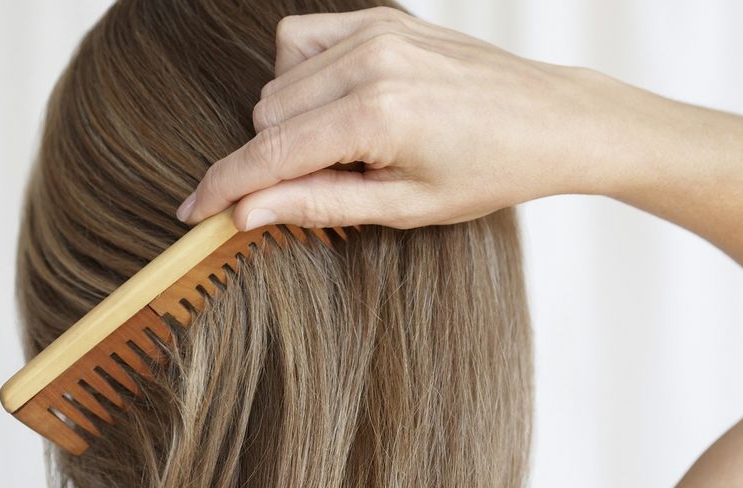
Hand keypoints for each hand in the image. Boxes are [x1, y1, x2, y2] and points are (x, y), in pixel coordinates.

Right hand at [176, 6, 616, 230]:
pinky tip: (340, 103)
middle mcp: (369, 60)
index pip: (270, 153)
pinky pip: (301, 41)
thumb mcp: (404, 207)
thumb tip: (247, 212)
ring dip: (292, 120)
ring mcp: (375, 30)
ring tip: (350, 145)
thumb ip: (318, 205)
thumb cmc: (488, 172)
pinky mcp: (382, 16)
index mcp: (377, 115)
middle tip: (335, 181)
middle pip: (266, 114)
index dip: (224, 186)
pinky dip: (303, 76)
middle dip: (276, 158)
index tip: (192, 212)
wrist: (550, 121)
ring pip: (278, 79)